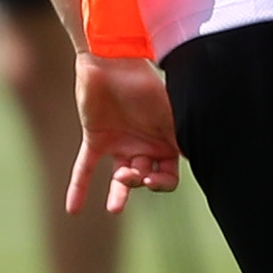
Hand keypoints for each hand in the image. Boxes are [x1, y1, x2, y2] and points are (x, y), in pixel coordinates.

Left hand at [69, 55, 179, 213]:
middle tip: (129, 172)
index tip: (152, 179)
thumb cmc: (145, 85)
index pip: (168, 176)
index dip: (162, 184)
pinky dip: (78, 188)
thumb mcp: (171, 115)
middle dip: (138, 180)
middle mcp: (144, 145)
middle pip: (145, 178)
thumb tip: (200, 161)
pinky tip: (73, 210)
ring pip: (120, 178)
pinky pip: (85, 169)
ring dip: (119, 194)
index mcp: (165, 141)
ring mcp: (120, 142)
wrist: (112, 62)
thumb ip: (184, 139)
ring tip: (115, 208)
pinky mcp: (96, 138)